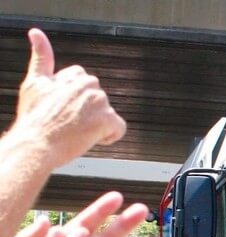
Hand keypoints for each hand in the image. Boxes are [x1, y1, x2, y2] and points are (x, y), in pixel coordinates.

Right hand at [14, 29, 125, 168]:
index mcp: (73, 76)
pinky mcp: (106, 119)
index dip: (76, 100)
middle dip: (89, 111)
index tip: (64, 110)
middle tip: (69, 123)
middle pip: (99, 99)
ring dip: (97, 124)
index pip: (86, 83)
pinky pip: (119, 128)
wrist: (36, 143)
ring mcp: (98, 102)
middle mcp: (88, 85)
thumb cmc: (34, 118)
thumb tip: (36, 32)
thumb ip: (41, 57)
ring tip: (76, 131)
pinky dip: (110, 136)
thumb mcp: (34, 83)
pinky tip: (92, 139)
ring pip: (108, 113)